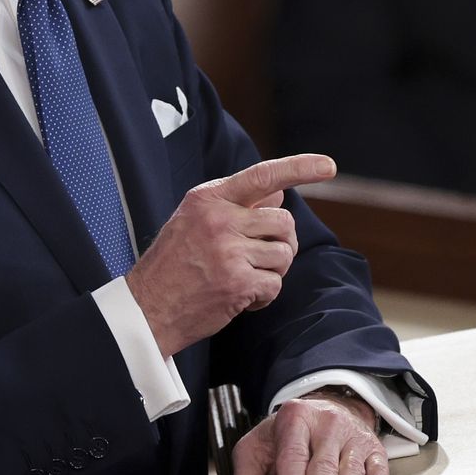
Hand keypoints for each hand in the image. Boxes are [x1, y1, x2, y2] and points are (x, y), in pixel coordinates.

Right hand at [127, 154, 334, 357]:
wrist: (147, 308)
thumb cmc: (173, 264)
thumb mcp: (194, 220)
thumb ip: (235, 205)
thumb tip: (279, 192)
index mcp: (208, 198)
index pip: (262, 175)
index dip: (300, 167)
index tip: (328, 166)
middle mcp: (219, 219)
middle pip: (284, 221)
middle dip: (281, 242)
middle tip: (261, 257)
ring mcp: (229, 250)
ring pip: (284, 254)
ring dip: (272, 271)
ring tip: (244, 277)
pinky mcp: (238, 282)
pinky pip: (275, 284)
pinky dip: (264, 296)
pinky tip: (241, 298)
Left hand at [232, 391, 390, 474]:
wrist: (323, 410)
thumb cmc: (287, 436)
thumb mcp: (257, 447)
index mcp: (295, 419)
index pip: (293, 455)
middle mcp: (327, 423)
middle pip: (323, 463)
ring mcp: (353, 434)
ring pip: (351, 466)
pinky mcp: (373, 446)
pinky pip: (379, 465)